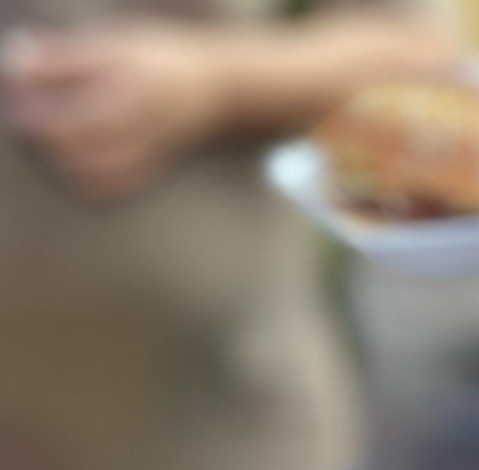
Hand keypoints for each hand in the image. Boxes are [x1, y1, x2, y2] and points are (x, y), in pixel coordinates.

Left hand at [1, 23, 224, 197]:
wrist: (219, 87)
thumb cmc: (158, 57)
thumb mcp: (115, 42)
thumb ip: (64, 54)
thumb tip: (14, 58)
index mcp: (126, 74)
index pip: (64, 85)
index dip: (28, 91)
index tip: (10, 89)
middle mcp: (139, 109)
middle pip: (73, 130)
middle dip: (37, 128)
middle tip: (18, 117)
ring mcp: (149, 139)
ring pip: (92, 161)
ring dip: (57, 156)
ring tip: (42, 142)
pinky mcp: (155, 161)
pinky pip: (116, 180)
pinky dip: (87, 179)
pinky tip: (71, 166)